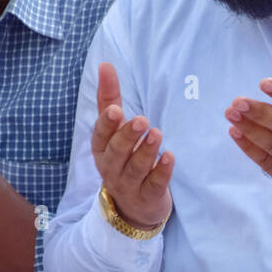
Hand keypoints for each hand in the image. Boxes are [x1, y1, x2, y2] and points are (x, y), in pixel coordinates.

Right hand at [91, 62, 173, 229]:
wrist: (132, 207)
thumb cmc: (123, 158)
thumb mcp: (113, 131)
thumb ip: (109, 99)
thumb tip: (105, 65)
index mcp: (102, 149)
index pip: (101, 135)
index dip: (108, 124)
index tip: (116, 110)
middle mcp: (111, 168)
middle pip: (117, 152)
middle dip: (128, 136)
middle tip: (142, 120)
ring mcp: (128, 185)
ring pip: (136, 168)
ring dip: (146, 151)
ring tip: (157, 134)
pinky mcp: (147, 197)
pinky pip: (154, 184)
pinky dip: (162, 172)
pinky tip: (170, 157)